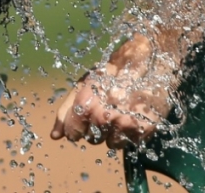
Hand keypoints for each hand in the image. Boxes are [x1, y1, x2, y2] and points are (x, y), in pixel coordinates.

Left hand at [50, 35, 172, 148]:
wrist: (150, 60)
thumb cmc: (111, 70)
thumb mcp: (84, 84)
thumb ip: (67, 110)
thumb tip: (55, 136)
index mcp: (86, 103)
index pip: (73, 133)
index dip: (75, 129)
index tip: (82, 122)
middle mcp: (105, 116)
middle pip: (92, 139)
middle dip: (95, 127)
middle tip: (105, 109)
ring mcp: (125, 124)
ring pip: (110, 144)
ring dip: (113, 132)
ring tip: (120, 111)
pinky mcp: (144, 129)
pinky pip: (129, 143)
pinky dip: (129, 133)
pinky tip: (132, 115)